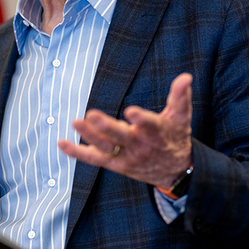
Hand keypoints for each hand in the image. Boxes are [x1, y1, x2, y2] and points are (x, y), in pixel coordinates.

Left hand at [58, 73, 193, 188]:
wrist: (174, 172)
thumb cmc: (175, 137)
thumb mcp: (182, 117)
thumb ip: (181, 96)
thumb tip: (185, 76)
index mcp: (157, 132)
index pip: (150, 125)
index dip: (141, 119)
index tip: (131, 112)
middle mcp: (140, 145)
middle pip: (122, 137)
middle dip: (107, 127)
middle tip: (91, 115)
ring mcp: (127, 156)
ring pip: (106, 148)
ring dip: (89, 136)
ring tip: (75, 122)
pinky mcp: (116, 164)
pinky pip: (95, 159)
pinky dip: (78, 152)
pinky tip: (62, 143)